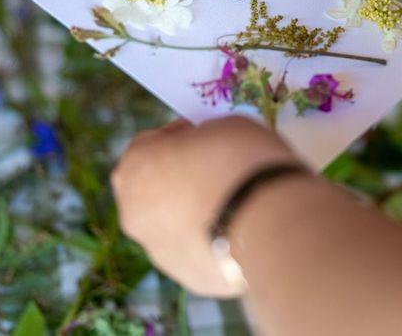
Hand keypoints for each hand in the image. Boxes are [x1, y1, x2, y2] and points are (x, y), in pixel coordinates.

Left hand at [111, 116, 297, 295]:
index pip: (152, 142)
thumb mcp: (227, 126)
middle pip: (155, 187)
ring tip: (235, 204)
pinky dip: (211, 240)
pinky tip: (240, 230)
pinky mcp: (185, 274)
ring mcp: (157, 248)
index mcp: (135, 165)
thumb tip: (208, 149)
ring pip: (173, 223)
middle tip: (217, 170)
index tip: (206, 136)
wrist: (267, 224)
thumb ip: (207, 136)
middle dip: (181, 177)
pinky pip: (195, 249)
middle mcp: (134, 210)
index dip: (181, 136)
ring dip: (195, 212)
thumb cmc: (244, 162)